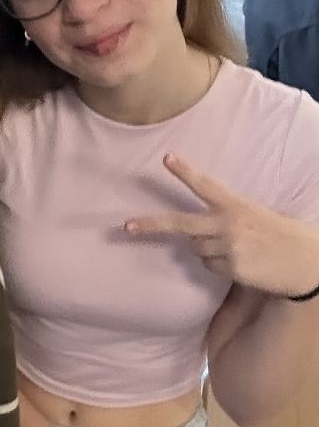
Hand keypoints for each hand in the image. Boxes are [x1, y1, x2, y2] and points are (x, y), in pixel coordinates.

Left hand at [125, 154, 318, 297]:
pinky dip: (220, 266)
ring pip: (195, 249)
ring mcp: (228, 247)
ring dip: (207, 250)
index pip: (206, 185)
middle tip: (126, 226)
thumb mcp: (255, 215)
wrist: (306, 263)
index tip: (166, 158)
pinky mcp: (231, 268)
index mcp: (236, 205)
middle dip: (151, 225)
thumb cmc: (279, 236)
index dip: (185, 172)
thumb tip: (194, 232)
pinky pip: (210, 267)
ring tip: (237, 248)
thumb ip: (226, 217)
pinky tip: (243, 264)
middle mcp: (228, 224)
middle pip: (180, 223)